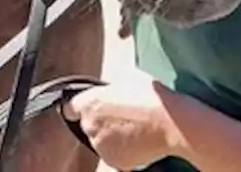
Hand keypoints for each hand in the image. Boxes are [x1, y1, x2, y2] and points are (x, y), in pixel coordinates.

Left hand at [62, 73, 183, 170]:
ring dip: (111, 135)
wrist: (171, 124)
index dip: (78, 107)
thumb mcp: (126, 78)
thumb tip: (107, 91)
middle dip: (100, 120)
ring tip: (134, 127)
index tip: (88, 107)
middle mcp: (90, 126)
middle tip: (123, 113)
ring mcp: (101, 147)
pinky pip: (114, 154)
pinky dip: (123, 149)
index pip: (70, 108)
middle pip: (88, 124)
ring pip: (101, 140)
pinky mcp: (114, 162)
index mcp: (90, 103)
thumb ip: (109, 88)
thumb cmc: (151, 97)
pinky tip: (139, 139)